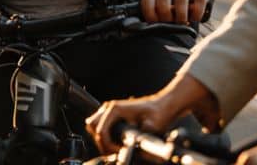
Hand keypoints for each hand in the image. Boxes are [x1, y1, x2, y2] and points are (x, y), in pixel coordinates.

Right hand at [86, 75, 221, 153]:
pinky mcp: (114, 116)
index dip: (108, 144)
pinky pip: (101, 126)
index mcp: (116, 109)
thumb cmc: (159, 112)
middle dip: (101, 141)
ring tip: (114, 149)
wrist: (164, 105)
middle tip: (113, 151)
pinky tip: (115, 144)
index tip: (118, 151)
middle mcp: (110, 108)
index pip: (101, 129)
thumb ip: (147, 129)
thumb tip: (141, 137)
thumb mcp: (155, 123)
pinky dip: (104, 136)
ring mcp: (111, 111)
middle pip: (92, 126)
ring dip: (101, 139)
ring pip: (94, 125)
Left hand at [141, 0, 212, 23]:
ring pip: (181, 1)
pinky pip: (199, 0)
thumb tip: (152, 27)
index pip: (147, 3)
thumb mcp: (156, 3)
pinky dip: (197, 14)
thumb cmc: (169, 1)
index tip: (158, 25)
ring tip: (182, 23)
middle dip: (167, 19)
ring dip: (182, 17)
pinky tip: (195, 18)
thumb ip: (153, 12)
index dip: (152, 18)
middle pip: (163, 2)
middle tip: (171, 24)